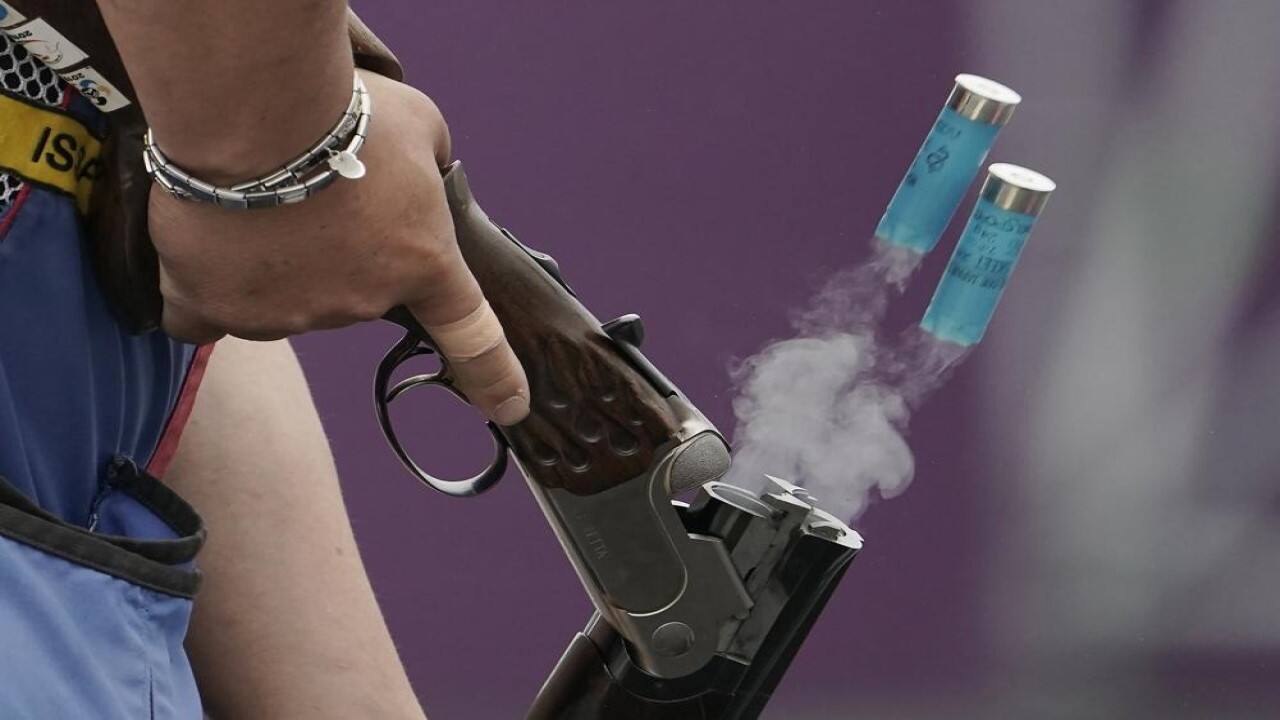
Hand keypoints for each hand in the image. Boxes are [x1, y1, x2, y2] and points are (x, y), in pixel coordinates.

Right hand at [148, 70, 529, 424]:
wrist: (253, 112)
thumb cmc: (344, 108)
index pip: (472, 335)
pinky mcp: (213, 307)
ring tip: (255, 197)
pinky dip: (203, 291)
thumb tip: (419, 170)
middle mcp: (360, 303)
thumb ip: (428, 162)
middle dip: (342, 250)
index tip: (509, 408)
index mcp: (423, 263)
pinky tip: (200, 256)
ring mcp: (287, 314)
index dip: (493, 378)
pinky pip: (202, 318)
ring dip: (274, 261)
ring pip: (283, 300)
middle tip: (316, 190)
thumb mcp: (421, 125)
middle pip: (354, 292)